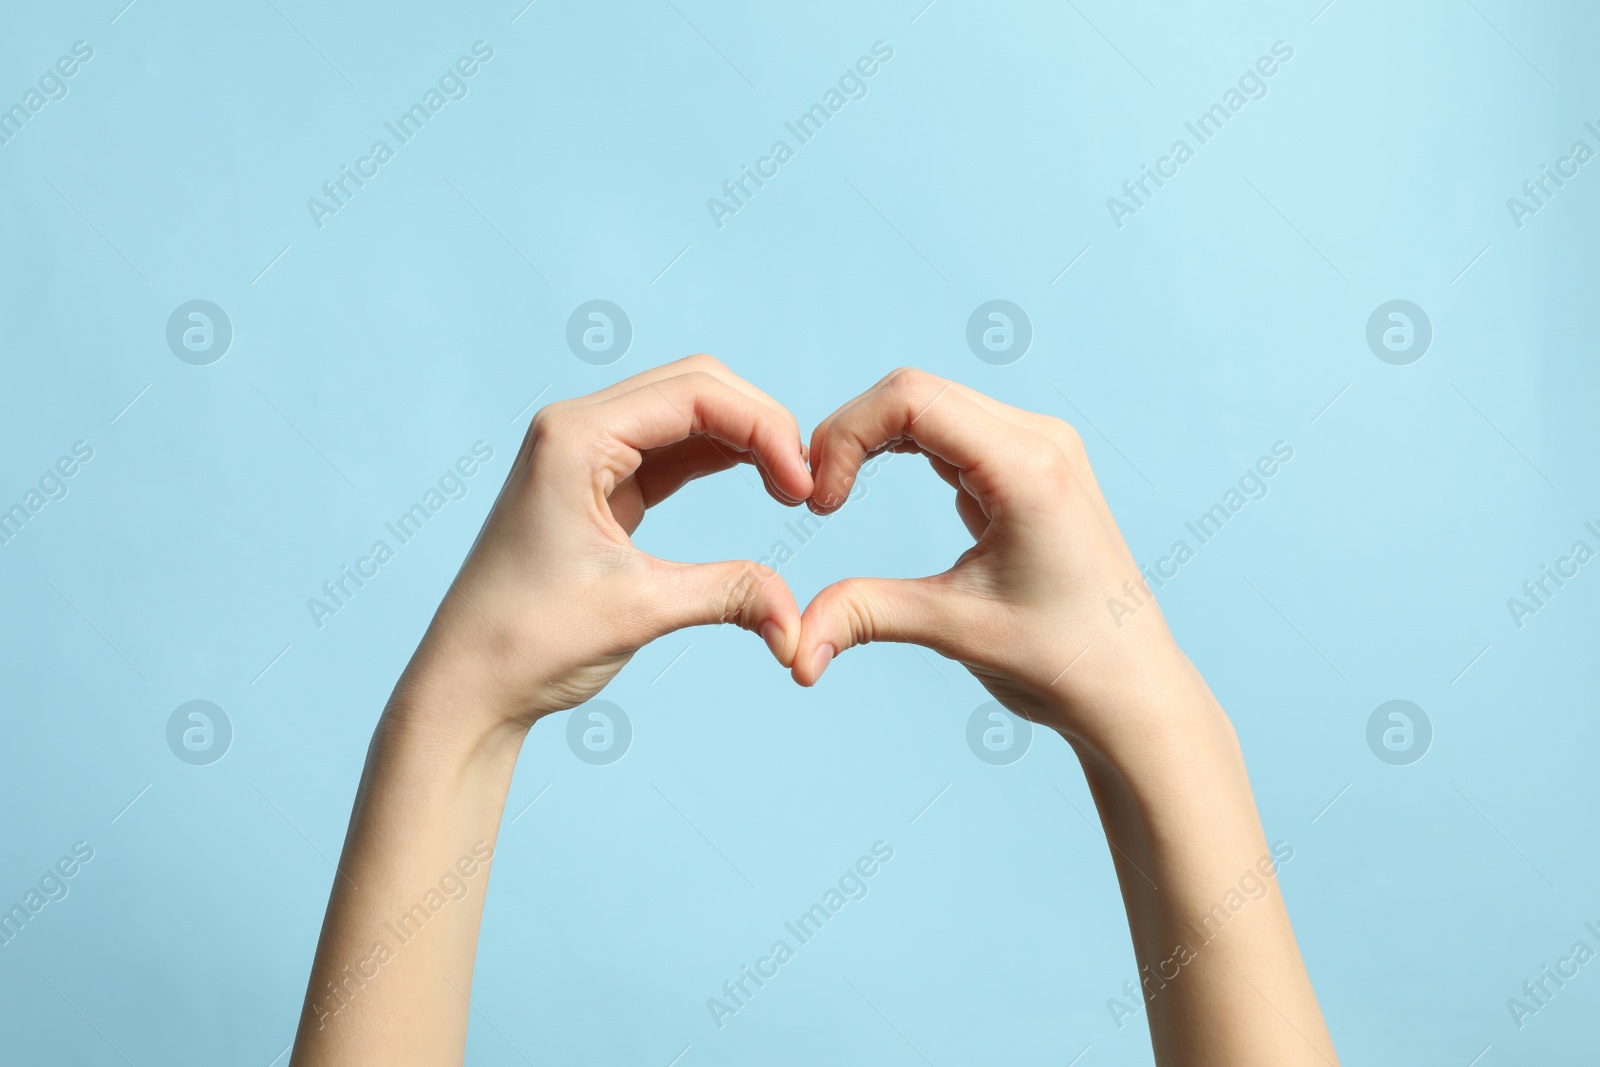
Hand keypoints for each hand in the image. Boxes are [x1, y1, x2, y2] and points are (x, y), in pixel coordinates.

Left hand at [397, 355, 813, 734]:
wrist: (467, 686)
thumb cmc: (526, 642)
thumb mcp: (639, 610)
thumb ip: (729, 594)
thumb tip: (798, 619)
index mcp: (574, 437)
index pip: (695, 393)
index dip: (763, 428)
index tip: (803, 486)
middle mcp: (576, 430)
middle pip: (695, 387)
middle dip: (759, 425)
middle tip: (806, 485)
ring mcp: (585, 454)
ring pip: (687, 415)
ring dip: (743, 441)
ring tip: (791, 488)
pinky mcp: (598, 486)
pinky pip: (671, 452)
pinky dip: (719, 462)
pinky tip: (759, 484)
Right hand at [791, 368, 1192, 746]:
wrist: (1130, 689)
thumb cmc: (1062, 661)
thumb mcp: (956, 630)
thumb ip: (866, 615)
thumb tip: (793, 646)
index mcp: (1028, 466)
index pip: (912, 398)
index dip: (846, 435)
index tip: (821, 503)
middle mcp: (1039, 440)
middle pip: (916, 391)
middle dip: (851, 435)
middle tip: (817, 501)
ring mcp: (1038, 449)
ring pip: (931, 405)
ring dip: (874, 440)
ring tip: (836, 496)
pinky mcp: (1030, 468)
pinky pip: (952, 431)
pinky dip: (902, 450)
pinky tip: (870, 488)